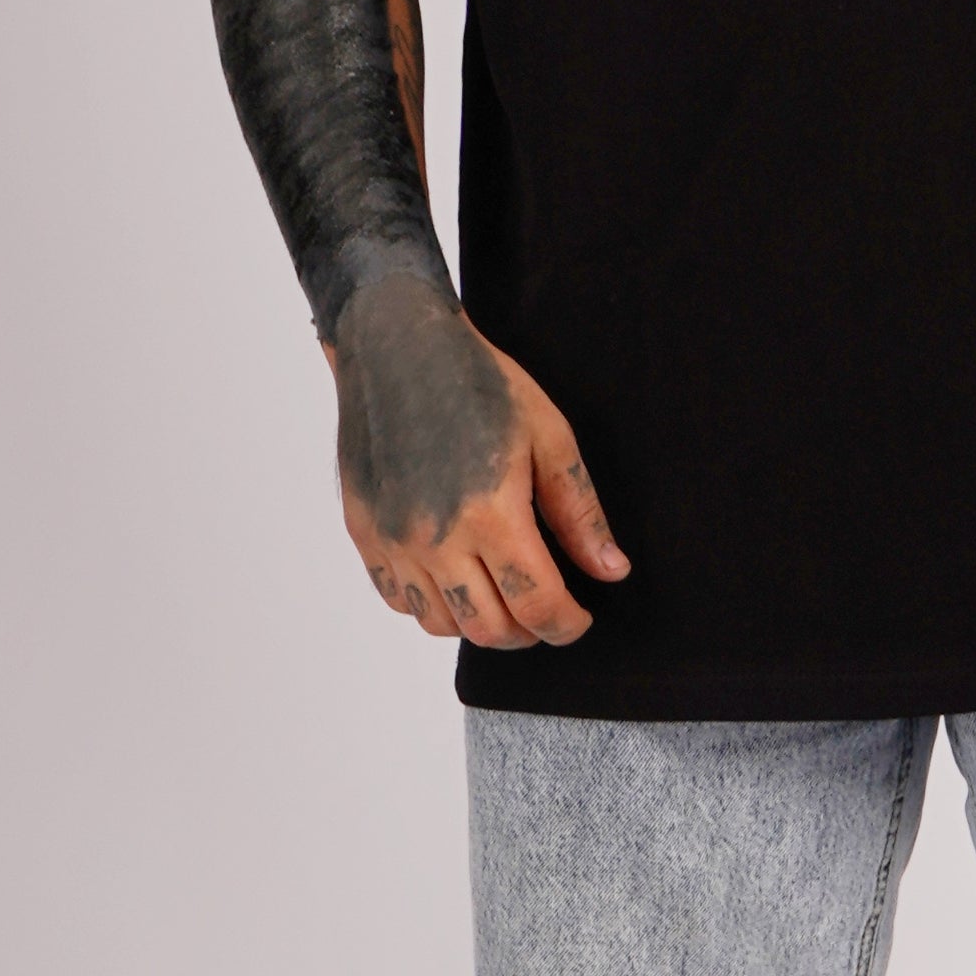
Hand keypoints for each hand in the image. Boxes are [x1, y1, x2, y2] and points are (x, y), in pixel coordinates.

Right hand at [330, 281, 628, 644]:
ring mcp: (393, 538)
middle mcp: (435, 536)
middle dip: (529, 631)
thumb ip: (579, 512)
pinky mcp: (364, 532)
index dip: (567, 624)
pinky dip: (433, 604)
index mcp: (490, 511)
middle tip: (547, 608)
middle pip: (490, 629)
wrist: (396, 344)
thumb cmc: (478, 381)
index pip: (537, 605)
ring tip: (502, 593)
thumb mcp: (549, 436)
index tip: (580, 617)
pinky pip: (400, 600)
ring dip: (480, 622)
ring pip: (441, 624)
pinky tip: (456, 575)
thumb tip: (611, 572)